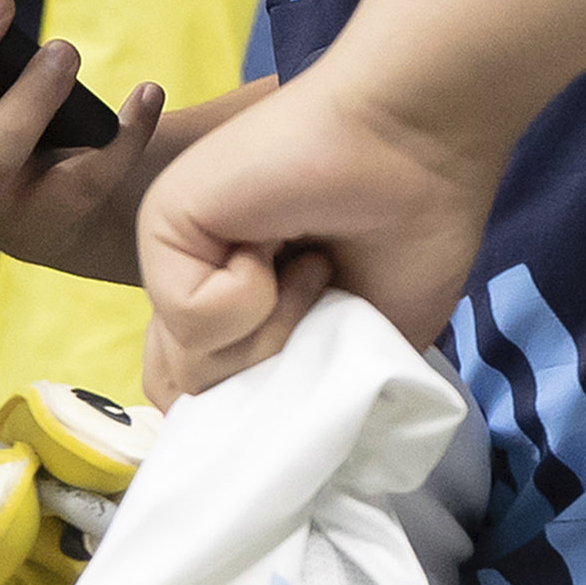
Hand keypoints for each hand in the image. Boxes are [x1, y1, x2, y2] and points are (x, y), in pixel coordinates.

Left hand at [130, 55, 500, 401]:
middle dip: (268, 373)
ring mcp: (174, 256)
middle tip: (321, 305)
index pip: (196, 399)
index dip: (253, 402)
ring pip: (187, 367)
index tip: (319, 355)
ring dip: (270, 332)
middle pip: (187, 396)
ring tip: (310, 268)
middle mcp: (193, 280)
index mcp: (232, 308)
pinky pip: (192, 316)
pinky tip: (284, 242)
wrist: (419, 146)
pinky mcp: (166, 225)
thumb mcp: (355, 351)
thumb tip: (249, 438)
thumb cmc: (409, 233)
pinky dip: (255, 295)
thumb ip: (294, 392)